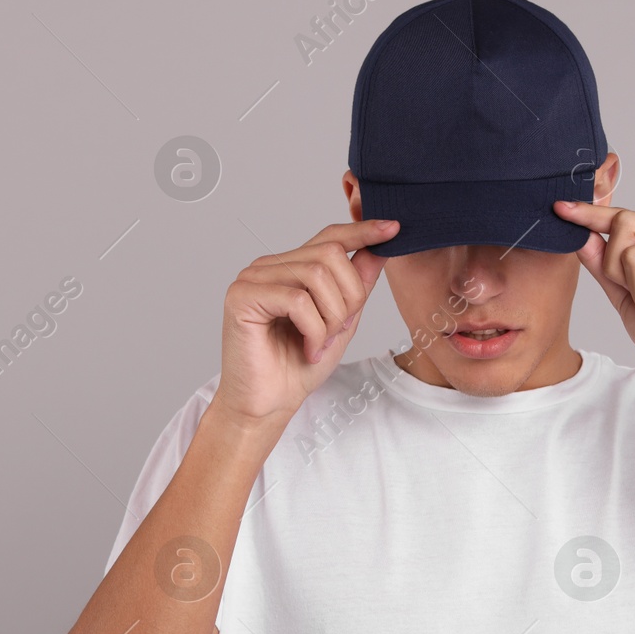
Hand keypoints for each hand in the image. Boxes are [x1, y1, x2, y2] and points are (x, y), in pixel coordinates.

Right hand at [212, 218, 399, 426]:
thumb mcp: (341, 323)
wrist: (267, 405)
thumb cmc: (297, 367)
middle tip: (338, 331)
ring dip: (331, 317)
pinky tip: (308, 349)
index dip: (362, 231)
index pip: (329, 237)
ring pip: (316, 275)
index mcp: (290, 268)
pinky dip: (313, 330)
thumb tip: (379, 250)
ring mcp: (252, 278)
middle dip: (348, 297)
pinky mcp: (241, 297)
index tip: (393, 228)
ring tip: (321, 344)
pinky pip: (297, 300)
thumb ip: (356, 286)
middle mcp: (269, 266)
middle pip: (330, 254)